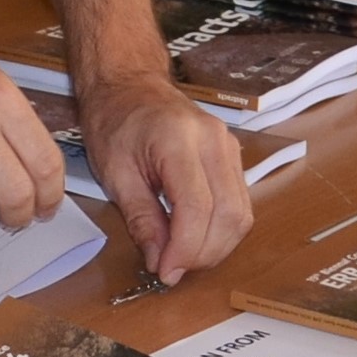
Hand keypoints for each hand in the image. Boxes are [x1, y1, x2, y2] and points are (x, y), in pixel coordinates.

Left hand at [68, 63, 253, 285]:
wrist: (128, 84)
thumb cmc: (115, 119)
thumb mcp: (115, 172)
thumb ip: (140, 219)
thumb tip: (159, 260)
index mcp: (178, 139)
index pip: (198, 207)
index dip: (185, 249)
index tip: (166, 271)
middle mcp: (213, 141)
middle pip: (229, 214)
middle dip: (204, 252)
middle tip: (173, 268)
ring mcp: (228, 146)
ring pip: (242, 213)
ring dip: (217, 245)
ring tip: (183, 256)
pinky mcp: (233, 156)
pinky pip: (239, 203)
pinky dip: (222, 229)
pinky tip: (195, 237)